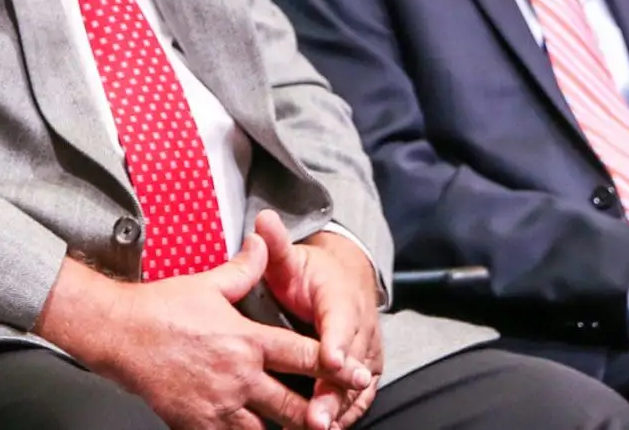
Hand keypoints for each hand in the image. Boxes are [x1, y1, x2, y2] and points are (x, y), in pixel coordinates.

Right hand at [36, 235, 324, 429]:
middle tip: (333, 414)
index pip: (305, 356)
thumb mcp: (208, 283)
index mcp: (247, 340)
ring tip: (300, 427)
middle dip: (318, 411)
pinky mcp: (198, 423)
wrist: (119, 334)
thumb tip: (263, 242)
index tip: (357, 374)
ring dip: (285, 429)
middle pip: (294, 405)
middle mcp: (239, 375)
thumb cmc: (162, 308)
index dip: (336, 366)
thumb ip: (245, 268)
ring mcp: (220, 404)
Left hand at [254, 212, 379, 429]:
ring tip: (318, 428)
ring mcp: (364, 354)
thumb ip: (277, 245)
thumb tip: (264, 218)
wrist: (344, 282)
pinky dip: (344, 414)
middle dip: (334, 390)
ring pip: (356, 387)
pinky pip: (358, 397)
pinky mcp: (364, 374)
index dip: (337, 341)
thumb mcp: (293, 258)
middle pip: (351, 363)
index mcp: (341, 299)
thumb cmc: (313, 275)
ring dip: (338, 409)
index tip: (329, 357)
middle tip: (316, 415)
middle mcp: (359, 329)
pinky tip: (327, 429)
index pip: (341, 321)